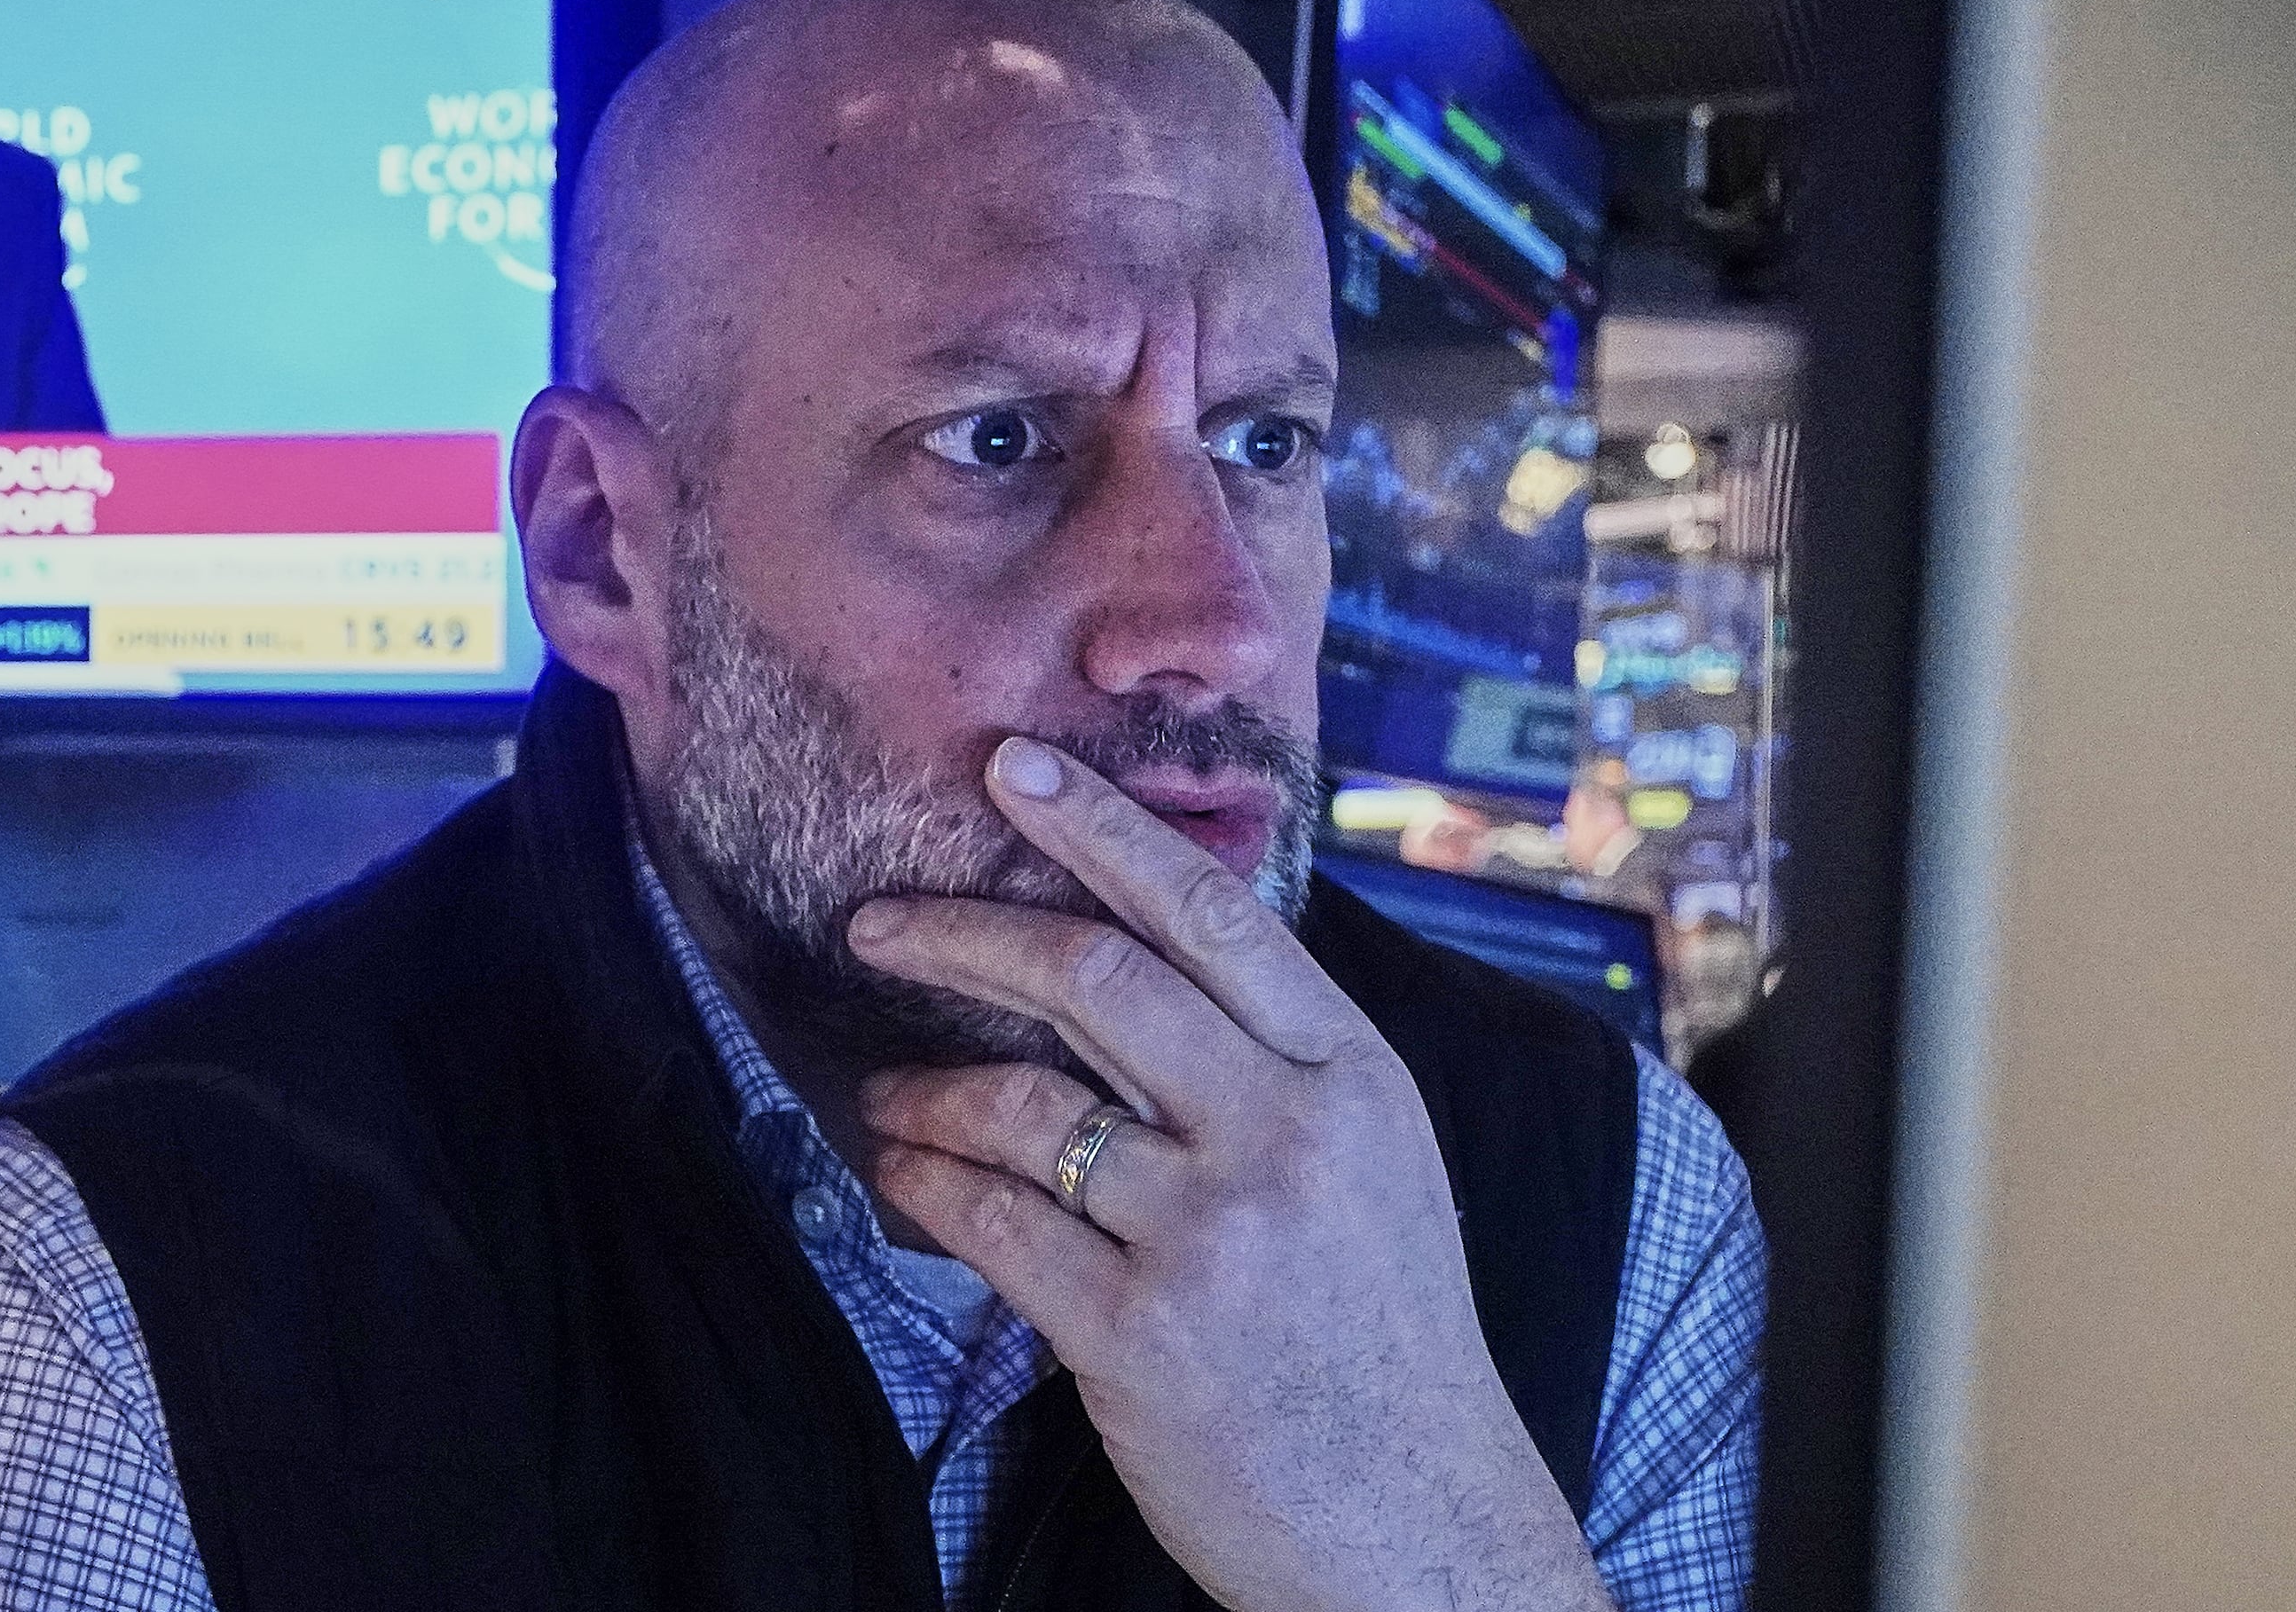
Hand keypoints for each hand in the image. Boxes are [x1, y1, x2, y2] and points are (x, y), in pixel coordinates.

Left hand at [847, 737, 1611, 1611]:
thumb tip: (1142, 944)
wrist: (1418, 1526)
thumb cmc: (1381, 1337)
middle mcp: (1288, 1136)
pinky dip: (925, 1182)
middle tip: (876, 919)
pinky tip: (901, 1173)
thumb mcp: (1374, 1162)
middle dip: (963, 929)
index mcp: (1354, 1075)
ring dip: (925, 1084)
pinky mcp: (1138, 1330)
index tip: (1009, 768)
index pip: (1210, 913)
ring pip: (1020, 1100)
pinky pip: (991, 1219)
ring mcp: (1212, 1235)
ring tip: (884, 1092)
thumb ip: (1276, 1058)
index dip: (1099, 827)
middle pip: (1095, 978)